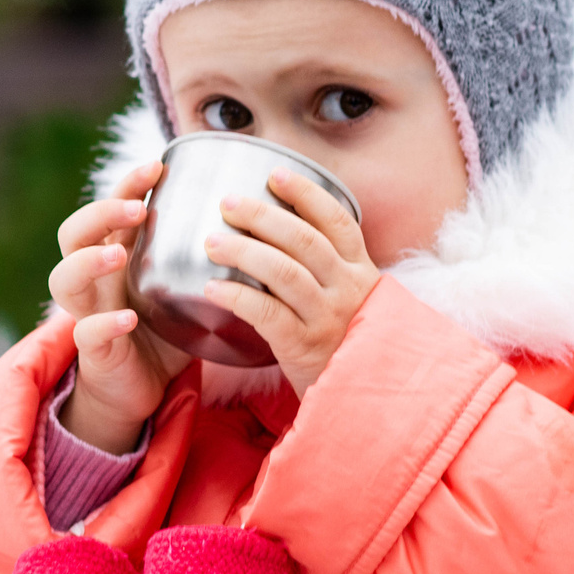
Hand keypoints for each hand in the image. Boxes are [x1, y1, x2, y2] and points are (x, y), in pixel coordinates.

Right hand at [48, 161, 189, 452]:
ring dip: (89, 261)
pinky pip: (87, 333)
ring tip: (118, 254)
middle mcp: (94, 279)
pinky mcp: (93, 351)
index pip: (108, 209)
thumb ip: (207, 260)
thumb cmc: (164, 332)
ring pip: (64, 278)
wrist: (138, 390)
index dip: (125, 185)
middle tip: (136, 209)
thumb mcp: (183, 289)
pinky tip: (129, 318)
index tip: (157, 165)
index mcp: (116, 256)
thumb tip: (265, 222)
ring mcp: (87, 313)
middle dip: (100, 213)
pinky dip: (106, 323)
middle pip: (73, 234)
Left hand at [202, 169, 379, 395]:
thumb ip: (324, 270)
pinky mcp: (304, 346)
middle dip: (263, 216)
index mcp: (360, 271)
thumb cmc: (344, 343)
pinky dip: (237, 297)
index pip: (337, 221)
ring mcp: (327, 317)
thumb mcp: (348, 300)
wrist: (362, 399)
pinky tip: (211, 289)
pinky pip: (267, 313)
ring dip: (244, 251)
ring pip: (285, 272)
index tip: (275, 174)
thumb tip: (276, 232)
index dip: (306, 194)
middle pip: (304, 240)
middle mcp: (348, 289)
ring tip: (210, 242)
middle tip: (227, 203)